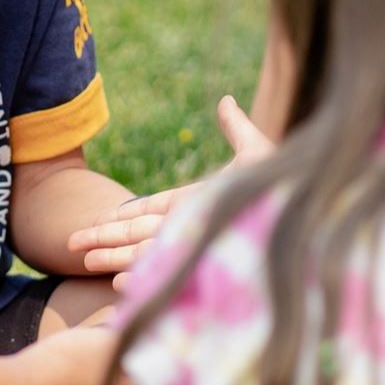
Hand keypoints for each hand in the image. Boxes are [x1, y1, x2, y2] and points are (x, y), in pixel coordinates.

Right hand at [68, 95, 274, 286]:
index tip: (101, 219)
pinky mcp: (202, 268)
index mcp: (197, 204)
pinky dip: (140, 278)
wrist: (313, 223)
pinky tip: (118, 284)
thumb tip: (226, 100)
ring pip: (142, 253)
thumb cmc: (289, 192)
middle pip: (136, 232)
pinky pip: (164, 274)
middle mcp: (190, 229)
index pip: (152, 209)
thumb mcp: (258, 155)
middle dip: (103, 238)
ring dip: (112, 257)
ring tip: (82, 260)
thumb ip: (238, 130)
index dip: (124, 214)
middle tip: (71, 244)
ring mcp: (194, 249)